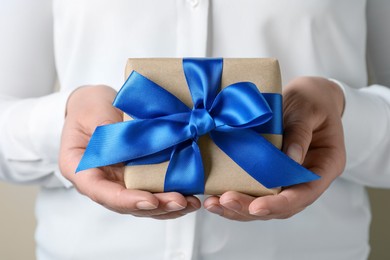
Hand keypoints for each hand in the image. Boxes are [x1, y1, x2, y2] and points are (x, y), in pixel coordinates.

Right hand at [59, 85, 200, 218]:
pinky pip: (152, 191)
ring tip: (191, 202)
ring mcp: (120, 181)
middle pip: (127, 204)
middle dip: (156, 206)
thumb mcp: (91, 114)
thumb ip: (106, 131)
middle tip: (180, 201)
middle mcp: (102, 182)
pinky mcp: (137, 176)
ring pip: (143, 203)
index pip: (102, 193)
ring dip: (167, 207)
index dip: (126, 200)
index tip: (150, 200)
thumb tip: (132, 143)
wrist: (96, 104)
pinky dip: (170, 196)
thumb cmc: (89, 108)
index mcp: (81, 170)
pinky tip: (189, 196)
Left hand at [204, 77, 345, 220]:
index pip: (304, 194)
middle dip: (251, 209)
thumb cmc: (312, 100)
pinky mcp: (272, 173)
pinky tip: (216, 195)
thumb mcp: (308, 110)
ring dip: (239, 208)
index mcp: (325, 166)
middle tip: (224, 203)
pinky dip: (238, 194)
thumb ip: (300, 133)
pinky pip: (256, 190)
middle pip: (281, 207)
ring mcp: (289, 178)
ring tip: (214, 204)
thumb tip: (289, 159)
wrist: (307, 95)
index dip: (279, 204)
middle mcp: (307, 178)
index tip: (256, 207)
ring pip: (266, 203)